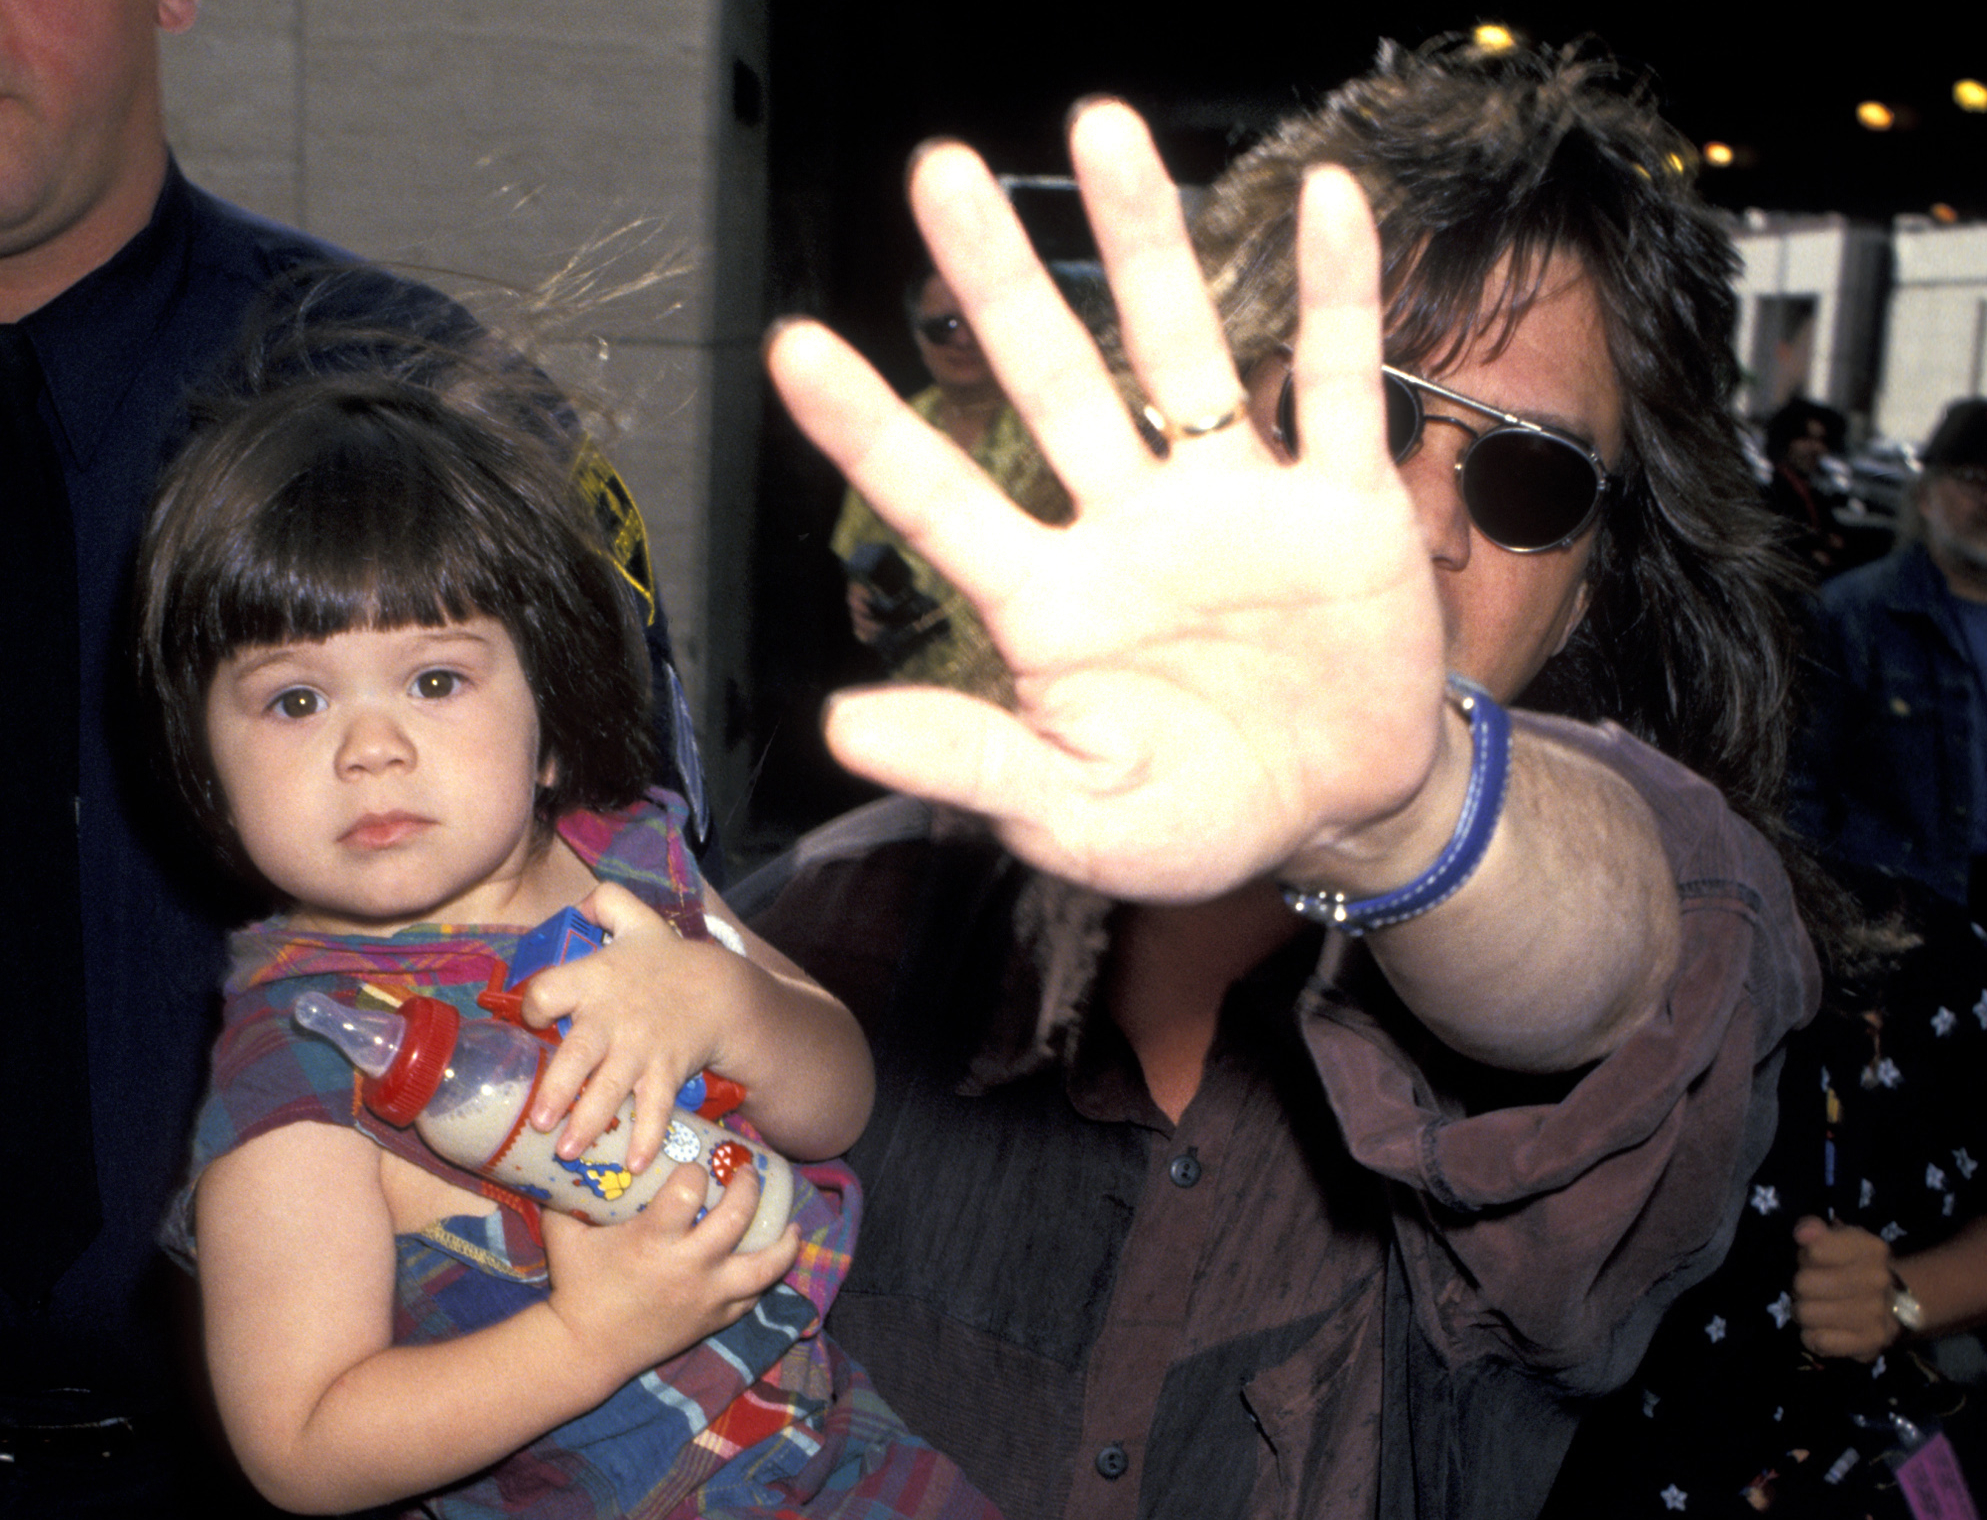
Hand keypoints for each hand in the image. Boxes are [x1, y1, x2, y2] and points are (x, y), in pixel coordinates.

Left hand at [522, 882, 744, 1168]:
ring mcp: (641, 1048)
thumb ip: (606, 903)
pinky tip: (633, 1164)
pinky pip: (655, 1108)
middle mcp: (613, 1017)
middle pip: (579, 1052)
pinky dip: (647, 1137)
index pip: (550, 989)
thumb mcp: (637, 920)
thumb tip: (578, 902)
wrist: (719, 989)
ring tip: (568, 1150)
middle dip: (559, 1087)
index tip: (531, 1019)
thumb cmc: (664, 960)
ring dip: (590, 1121)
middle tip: (539, 1119)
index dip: (536, 1004)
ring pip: (611, 1088)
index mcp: (595, 978)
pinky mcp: (666, 1072)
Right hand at [542, 1162, 799, 1389]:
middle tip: (747, 1169)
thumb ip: (571, 1192)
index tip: (694, 1161)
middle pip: (738, 1216)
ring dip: (783, 1240)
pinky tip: (770, 1259)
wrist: (584, 1350)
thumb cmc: (575, 1285)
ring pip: (766, 1266)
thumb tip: (576, 1151)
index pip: (691, 1188)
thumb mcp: (565, 1232)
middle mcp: (688, 1266)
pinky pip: (754, 1297)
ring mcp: (707, 1296)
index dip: (696, 1168)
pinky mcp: (714, 1320)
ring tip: (790, 1223)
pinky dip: (766, 1277)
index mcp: (653, 1240)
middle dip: (748, 1185)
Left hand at [765, 100, 1447, 903]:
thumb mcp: (1080, 817)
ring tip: (1103, 128)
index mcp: (1050, 604)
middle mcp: (1128, 526)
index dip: (869, 429)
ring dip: (1146, 245)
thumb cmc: (1199, 817)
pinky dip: (1339, 301)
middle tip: (940, 172)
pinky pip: (1340, 386)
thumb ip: (975, 765)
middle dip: (998, 281)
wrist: (1344, 810)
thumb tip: (843, 724)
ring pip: (1182, 352)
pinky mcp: (1340, 504)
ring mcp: (1234, 503)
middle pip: (1050, 383)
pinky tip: (1331, 204)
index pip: (940, 502)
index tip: (792, 345)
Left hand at [1792, 1216, 1897, 1360]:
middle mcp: (1878, 1279)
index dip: (1806, 1256)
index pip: (1815, 1250)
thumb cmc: (1848, 1266)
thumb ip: (1813, 1229)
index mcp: (1869, 1248)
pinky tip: (1823, 1328)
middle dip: (1800, 1286)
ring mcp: (1877, 1313)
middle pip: (1804, 1284)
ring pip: (1807, 1314)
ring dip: (1804, 1312)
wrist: (1890, 1304)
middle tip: (1811, 1287)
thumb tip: (1803, 1233)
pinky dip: (1813, 1336)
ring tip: (1816, 1307)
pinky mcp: (1871, 1342)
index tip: (1813, 1259)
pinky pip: (1820, 1341)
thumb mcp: (1834, 1239)